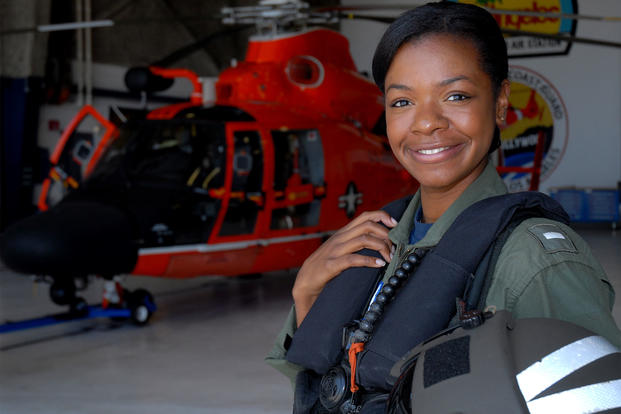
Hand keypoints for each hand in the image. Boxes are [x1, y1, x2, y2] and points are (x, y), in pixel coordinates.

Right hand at [292, 210, 396, 325]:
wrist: (305, 281)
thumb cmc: (326, 265)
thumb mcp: (340, 248)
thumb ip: (355, 242)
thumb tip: (378, 239)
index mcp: (343, 233)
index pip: (365, 216)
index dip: (382, 216)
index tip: (395, 224)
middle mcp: (340, 238)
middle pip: (367, 226)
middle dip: (385, 235)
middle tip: (394, 247)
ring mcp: (335, 250)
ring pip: (363, 240)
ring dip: (381, 247)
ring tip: (389, 257)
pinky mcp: (332, 264)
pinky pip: (353, 259)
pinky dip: (369, 261)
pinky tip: (379, 265)